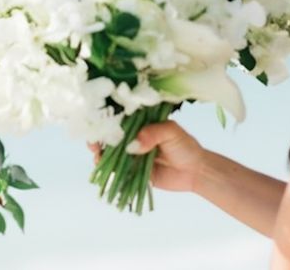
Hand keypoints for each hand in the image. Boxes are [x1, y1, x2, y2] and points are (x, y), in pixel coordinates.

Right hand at [91, 120, 205, 192]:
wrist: (195, 171)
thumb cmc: (185, 146)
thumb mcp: (171, 132)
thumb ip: (153, 133)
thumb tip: (133, 145)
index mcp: (140, 123)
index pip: (119, 118)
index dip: (106, 120)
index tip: (97, 123)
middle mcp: (133, 137)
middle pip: (110, 136)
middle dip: (99, 138)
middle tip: (93, 142)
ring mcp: (131, 154)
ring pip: (110, 153)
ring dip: (100, 153)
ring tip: (97, 155)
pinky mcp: (132, 170)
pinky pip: (116, 169)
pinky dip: (107, 168)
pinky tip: (102, 167)